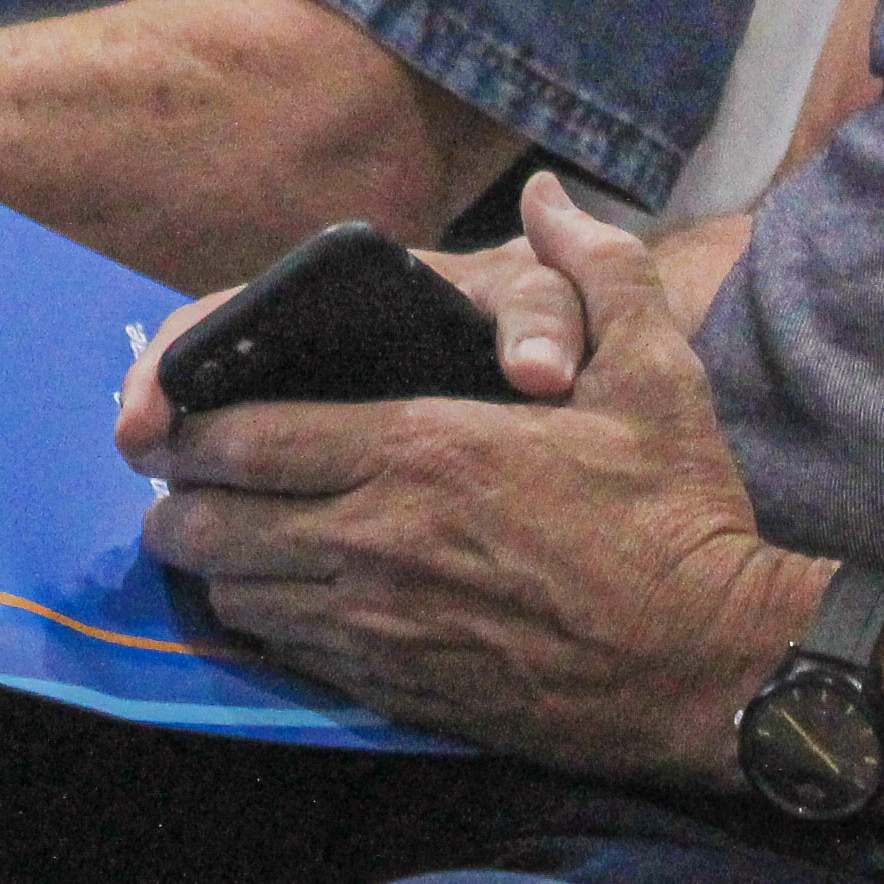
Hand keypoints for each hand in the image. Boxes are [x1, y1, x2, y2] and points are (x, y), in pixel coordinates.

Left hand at [127, 175, 822, 782]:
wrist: (714, 663)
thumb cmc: (678, 511)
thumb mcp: (655, 370)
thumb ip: (596, 268)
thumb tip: (552, 195)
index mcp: (419, 450)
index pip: (250, 437)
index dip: (189, 425)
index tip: (169, 412)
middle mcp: (377, 540)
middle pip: (214, 523)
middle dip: (180, 495)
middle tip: (183, 474)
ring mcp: (380, 626)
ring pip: (237, 593)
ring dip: (216, 560)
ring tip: (224, 530)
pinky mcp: (397, 689)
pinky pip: (287, 652)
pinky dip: (264, 619)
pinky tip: (280, 596)